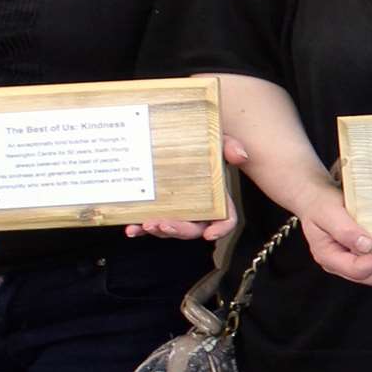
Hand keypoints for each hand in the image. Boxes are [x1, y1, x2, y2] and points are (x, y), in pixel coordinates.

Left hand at [126, 135, 249, 241]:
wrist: (171, 137)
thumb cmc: (199, 144)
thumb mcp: (216, 141)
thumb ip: (229, 146)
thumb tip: (239, 156)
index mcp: (216, 197)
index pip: (226, 219)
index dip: (220, 229)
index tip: (209, 234)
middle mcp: (198, 208)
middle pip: (194, 229)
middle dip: (179, 230)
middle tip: (165, 224)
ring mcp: (177, 211)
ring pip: (171, 230)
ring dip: (159, 231)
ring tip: (147, 224)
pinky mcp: (157, 210)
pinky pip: (150, 224)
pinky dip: (140, 229)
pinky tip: (132, 229)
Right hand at [296, 185, 371, 286]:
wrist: (314, 197)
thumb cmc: (319, 203)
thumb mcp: (328, 212)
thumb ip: (345, 230)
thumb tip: (366, 245)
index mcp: (328, 257)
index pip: (355, 268)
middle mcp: (339, 264)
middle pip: (369, 276)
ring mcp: (349, 260)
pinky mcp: (359, 254)